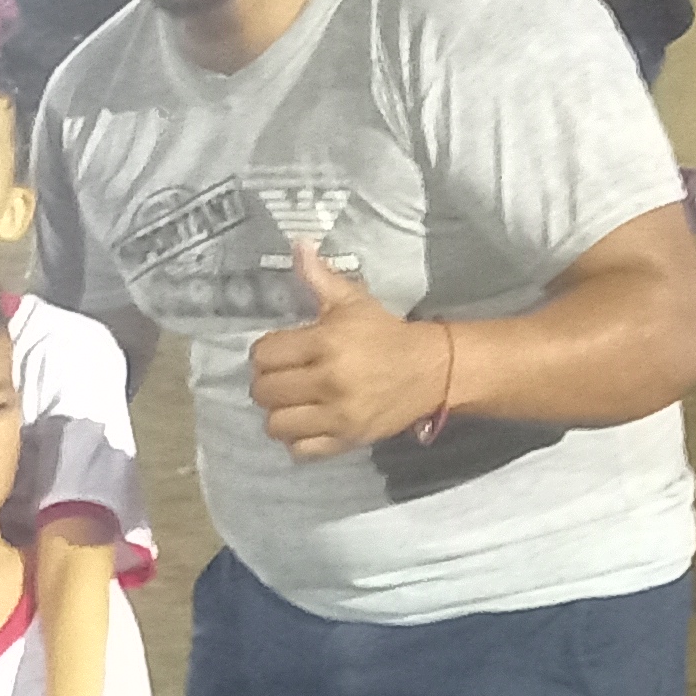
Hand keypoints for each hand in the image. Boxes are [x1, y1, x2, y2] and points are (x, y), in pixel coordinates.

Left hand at [248, 242, 450, 458]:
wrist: (431, 370)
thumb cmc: (384, 333)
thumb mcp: (353, 301)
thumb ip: (319, 277)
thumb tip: (297, 244)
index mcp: (326, 342)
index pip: (264, 355)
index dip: (265, 353)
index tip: (279, 352)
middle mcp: (329, 381)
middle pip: (264, 391)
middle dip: (268, 383)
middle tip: (283, 378)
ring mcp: (338, 415)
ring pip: (276, 425)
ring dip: (279, 414)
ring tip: (292, 403)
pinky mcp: (348, 440)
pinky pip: (301, 451)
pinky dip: (297, 441)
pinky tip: (306, 424)